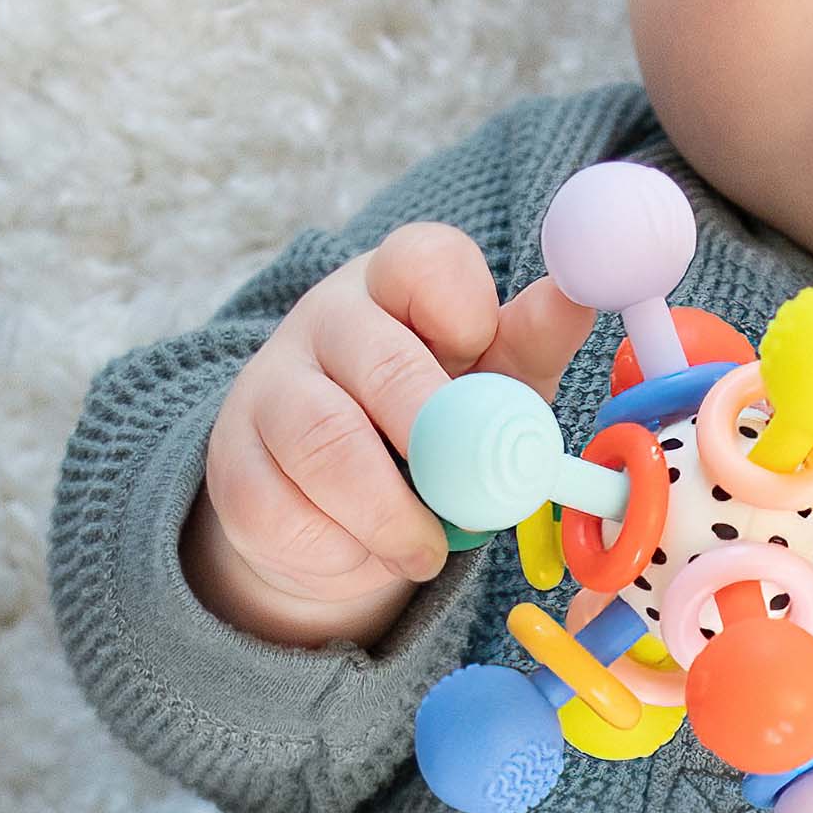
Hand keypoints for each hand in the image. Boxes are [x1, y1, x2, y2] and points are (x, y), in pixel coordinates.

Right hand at [186, 225, 596, 649]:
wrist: (338, 503)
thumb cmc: (435, 422)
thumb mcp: (492, 378)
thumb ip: (530, 344)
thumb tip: (579, 298)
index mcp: (395, 283)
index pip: (420, 260)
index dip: (462, 309)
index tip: (483, 358)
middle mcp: (324, 320)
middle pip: (378, 361)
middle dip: (435, 434)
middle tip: (474, 497)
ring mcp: (268, 389)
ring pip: (323, 444)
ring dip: (388, 513)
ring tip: (426, 551)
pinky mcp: (233, 467)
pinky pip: (281, 511)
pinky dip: (337, 548)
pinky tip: (363, 552)